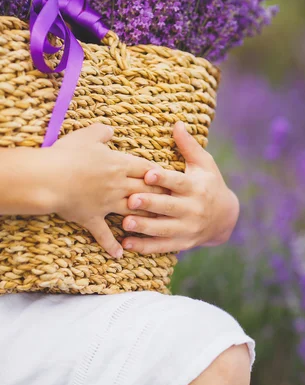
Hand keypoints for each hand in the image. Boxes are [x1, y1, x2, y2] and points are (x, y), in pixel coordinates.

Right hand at [49, 124, 161, 257]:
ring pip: (133, 212)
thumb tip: (111, 130)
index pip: (147, 169)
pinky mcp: (92, 218)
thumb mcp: (86, 136)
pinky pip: (103, 234)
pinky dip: (111, 245)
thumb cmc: (67, 154)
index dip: (159, 172)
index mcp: (119, 165)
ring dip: (147, 218)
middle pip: (146, 191)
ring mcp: (106, 204)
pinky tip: (119, 254)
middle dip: (162, 195)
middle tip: (175, 201)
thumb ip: (102, 132)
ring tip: (159, 225)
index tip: (171, 177)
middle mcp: (118, 186)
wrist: (49, 178)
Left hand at [121, 122, 239, 254]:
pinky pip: (162, 246)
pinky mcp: (182, 243)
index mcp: (195, 187)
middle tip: (130, 200)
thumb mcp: (204, 164)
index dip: (163, 179)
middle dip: (150, 204)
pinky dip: (145, 246)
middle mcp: (192, 209)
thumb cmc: (209, 184)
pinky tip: (127, 244)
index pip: (178, 182)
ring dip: (144, 227)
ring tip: (125, 223)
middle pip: (168, 207)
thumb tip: (177, 123)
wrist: (225, 217)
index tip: (148, 174)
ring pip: (164, 229)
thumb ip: (188, 146)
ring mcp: (187, 228)